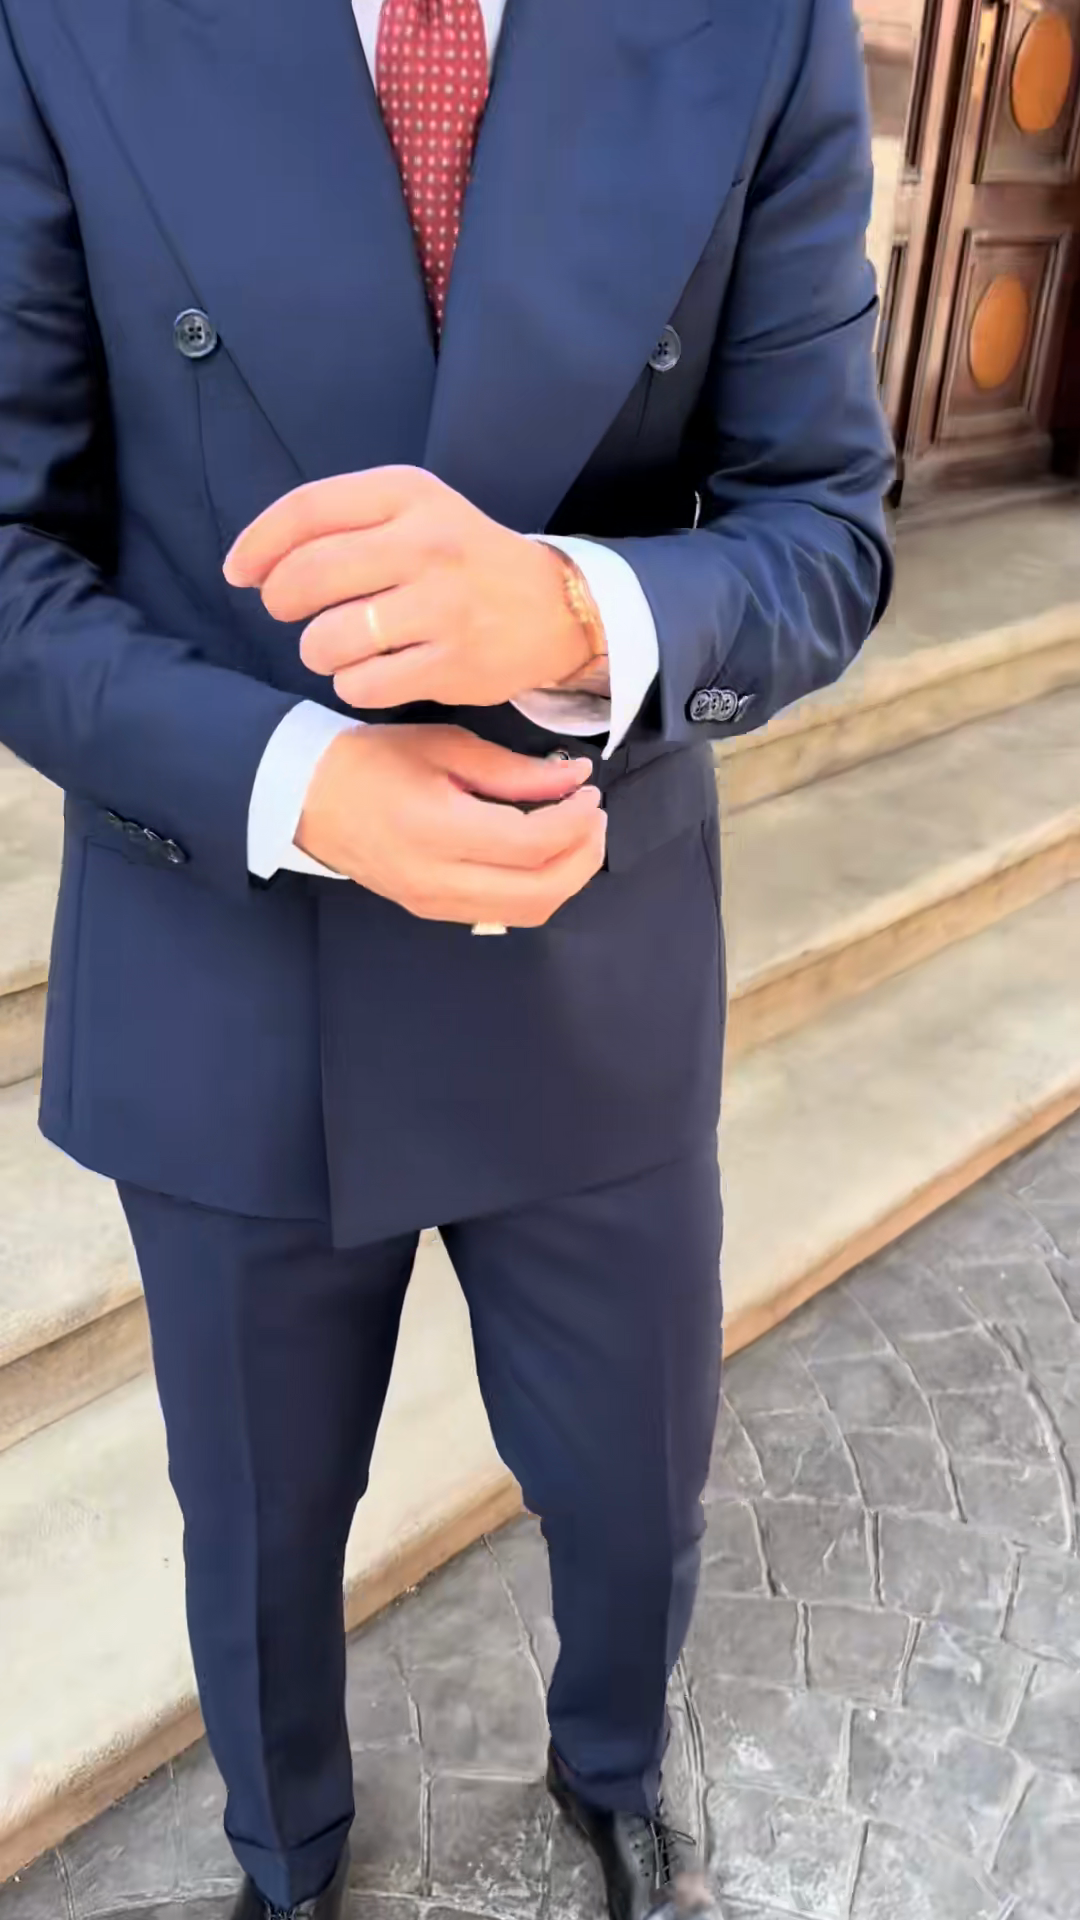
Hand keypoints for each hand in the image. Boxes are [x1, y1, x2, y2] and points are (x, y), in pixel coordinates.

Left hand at [223, 467, 599, 709]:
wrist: (553, 606)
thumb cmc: (462, 558)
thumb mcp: (413, 511)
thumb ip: (340, 522)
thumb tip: (251, 563)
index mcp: (409, 493)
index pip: (307, 510)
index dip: (258, 545)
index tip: (239, 572)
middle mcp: (426, 543)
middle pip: (308, 576)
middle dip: (281, 601)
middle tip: (289, 612)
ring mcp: (443, 606)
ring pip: (329, 638)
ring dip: (316, 650)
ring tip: (336, 646)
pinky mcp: (453, 664)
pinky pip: (362, 684)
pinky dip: (352, 683)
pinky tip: (369, 673)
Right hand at [297, 724, 606, 926]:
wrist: (305, 797)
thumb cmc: (371, 760)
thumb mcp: (444, 746)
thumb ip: (514, 770)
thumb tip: (575, 778)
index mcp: (437, 829)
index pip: (532, 844)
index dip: (575, 821)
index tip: (590, 793)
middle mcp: (437, 878)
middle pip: (540, 891)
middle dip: (583, 857)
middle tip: (594, 819)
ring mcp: (434, 903)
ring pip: (527, 912)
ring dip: (565, 878)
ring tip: (576, 837)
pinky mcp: (432, 911)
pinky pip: (503, 913)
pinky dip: (536, 889)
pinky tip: (542, 855)